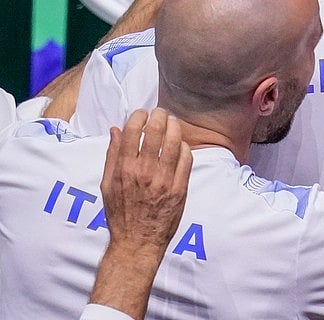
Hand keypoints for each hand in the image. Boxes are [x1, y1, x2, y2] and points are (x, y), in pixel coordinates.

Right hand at [101, 108, 191, 255]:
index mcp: (124, 170)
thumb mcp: (107, 185)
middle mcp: (145, 173)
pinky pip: (186, 160)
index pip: (133, 132)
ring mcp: (165, 180)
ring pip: (174, 143)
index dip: (139, 117)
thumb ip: (112, 156)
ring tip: (173, 122)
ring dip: (175, 127)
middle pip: (156, 132)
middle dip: (159, 116)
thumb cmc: (120, 214)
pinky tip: (180, 144)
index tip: (142, 114)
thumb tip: (116, 130)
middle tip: (160, 112)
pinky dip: (184, 147)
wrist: (137, 241)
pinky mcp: (180, 189)